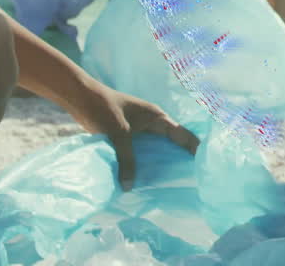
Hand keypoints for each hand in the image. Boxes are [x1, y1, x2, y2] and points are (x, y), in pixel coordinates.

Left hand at [66, 83, 199, 189]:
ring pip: (156, 148)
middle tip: (190, 178)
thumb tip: (129, 187)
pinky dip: (144, 162)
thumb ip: (126, 160)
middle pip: (172, 142)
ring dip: (160, 162)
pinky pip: (142, 151)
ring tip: (170, 182)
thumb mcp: (118, 134)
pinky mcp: (128, 134)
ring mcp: (140, 129)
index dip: (193, 148)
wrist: (80, 97)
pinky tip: (144, 177)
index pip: (181, 134)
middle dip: (180, 158)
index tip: (204, 164)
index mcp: (156, 117)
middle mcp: (152, 123)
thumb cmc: (104, 109)